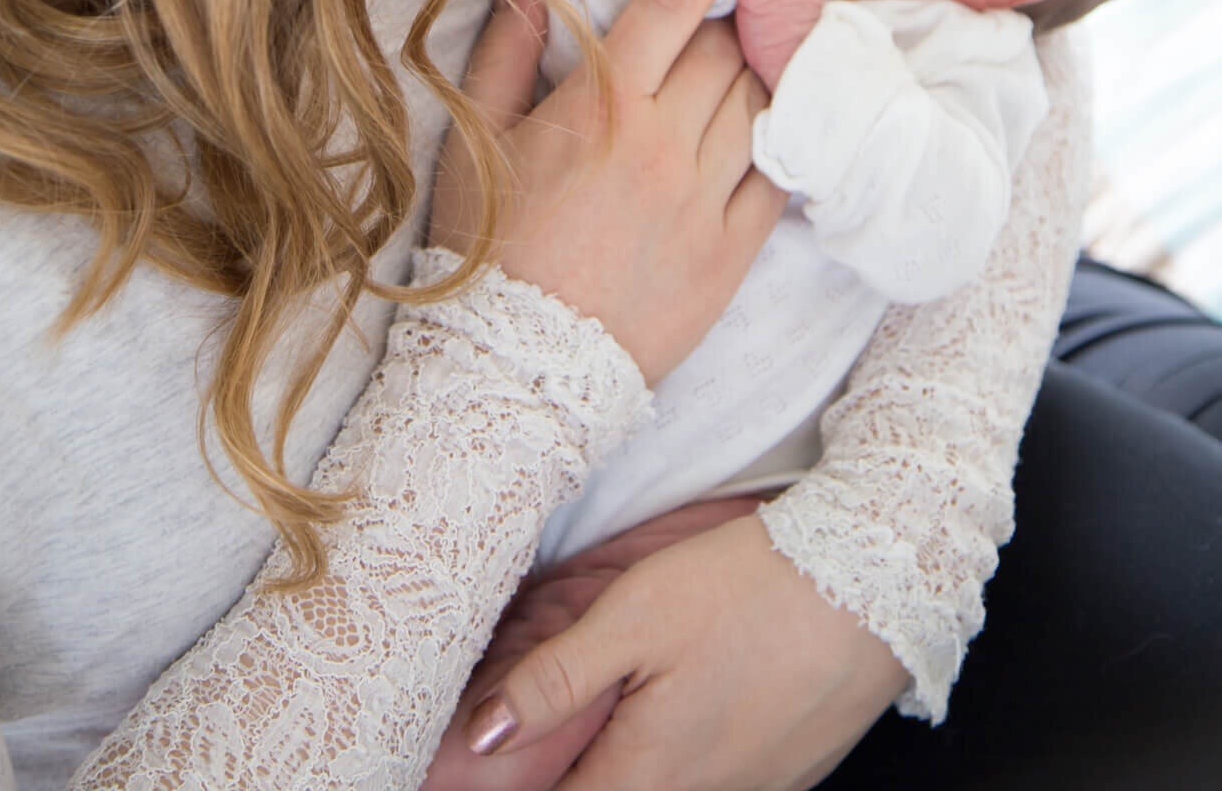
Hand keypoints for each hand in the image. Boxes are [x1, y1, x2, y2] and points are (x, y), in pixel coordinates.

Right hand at [430, 0, 786, 385]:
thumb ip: (507, 51)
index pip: (671, 5)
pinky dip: (777, 142)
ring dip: (757, 73)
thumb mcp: (477, 139)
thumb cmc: (488, 246)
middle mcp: (660, 145)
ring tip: (745, 64)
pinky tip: (766, 128)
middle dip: (731, 17)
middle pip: (725, 49)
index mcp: (599, 107)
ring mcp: (701, 201)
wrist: (516, 365)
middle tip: (731, 3)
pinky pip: (777, 176)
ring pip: (758, 104)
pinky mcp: (730, 254)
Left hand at [457, 510, 907, 790]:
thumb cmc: (747, 588)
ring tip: (640, 702)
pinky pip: (722, 781)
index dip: (519, 790)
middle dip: (580, 773)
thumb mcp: (634, 615)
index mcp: (650, 773)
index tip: (490, 763)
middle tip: (564, 730)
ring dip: (636, 763)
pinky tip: (699, 700)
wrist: (869, 582)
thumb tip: (482, 737)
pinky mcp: (790, 774)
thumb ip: (555, 681)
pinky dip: (691, 757)